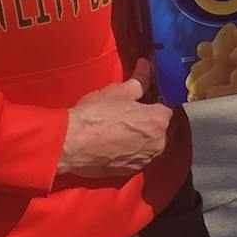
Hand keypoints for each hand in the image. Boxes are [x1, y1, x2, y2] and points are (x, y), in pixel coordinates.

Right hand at [58, 58, 172, 181]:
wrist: (71, 144)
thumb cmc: (96, 115)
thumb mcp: (118, 92)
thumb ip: (139, 80)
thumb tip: (147, 65)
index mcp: (158, 121)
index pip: (166, 108)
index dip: (154, 104)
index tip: (142, 102)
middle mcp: (158, 143)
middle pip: (159, 129)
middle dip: (148, 122)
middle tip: (128, 115)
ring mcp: (145, 159)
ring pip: (149, 145)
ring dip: (140, 138)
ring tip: (120, 130)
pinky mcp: (131, 171)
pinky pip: (136, 158)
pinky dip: (129, 151)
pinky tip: (114, 144)